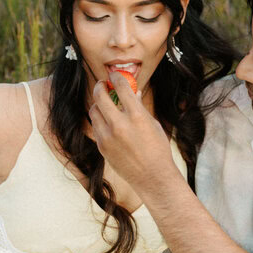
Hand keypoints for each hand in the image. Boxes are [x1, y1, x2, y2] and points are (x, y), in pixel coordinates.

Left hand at [89, 72, 177, 192]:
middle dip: (100, 86)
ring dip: (98, 104)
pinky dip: (100, 120)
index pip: (121, 87)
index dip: (117, 77)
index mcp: (137, 116)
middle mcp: (120, 125)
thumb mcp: (152, 124)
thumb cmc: (158, 149)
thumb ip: (139, 107)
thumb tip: (132, 92)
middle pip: (100, 96)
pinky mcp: (102, 147)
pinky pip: (96, 127)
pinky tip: (107, 121)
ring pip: (94, 111)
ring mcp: (108, 137)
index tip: (115, 75)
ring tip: (105, 104)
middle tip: (103, 84)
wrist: (153, 177)